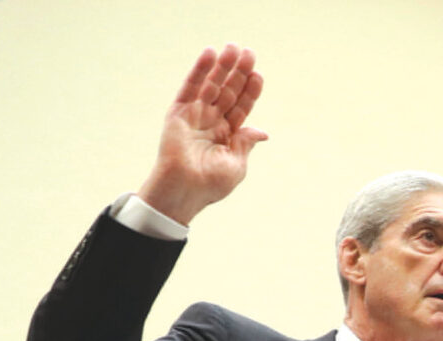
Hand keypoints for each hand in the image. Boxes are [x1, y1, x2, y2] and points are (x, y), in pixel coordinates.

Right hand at [137, 44, 267, 224]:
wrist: (185, 191)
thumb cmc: (211, 185)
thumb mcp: (236, 164)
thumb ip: (246, 143)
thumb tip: (263, 132)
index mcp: (227, 135)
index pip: (241, 107)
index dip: (250, 91)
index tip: (259, 75)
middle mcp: (211, 122)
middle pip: (228, 91)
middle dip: (239, 72)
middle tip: (249, 52)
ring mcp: (195, 116)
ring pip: (211, 85)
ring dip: (222, 66)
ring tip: (233, 47)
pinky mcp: (179, 112)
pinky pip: (190, 87)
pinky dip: (200, 70)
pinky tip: (210, 53)